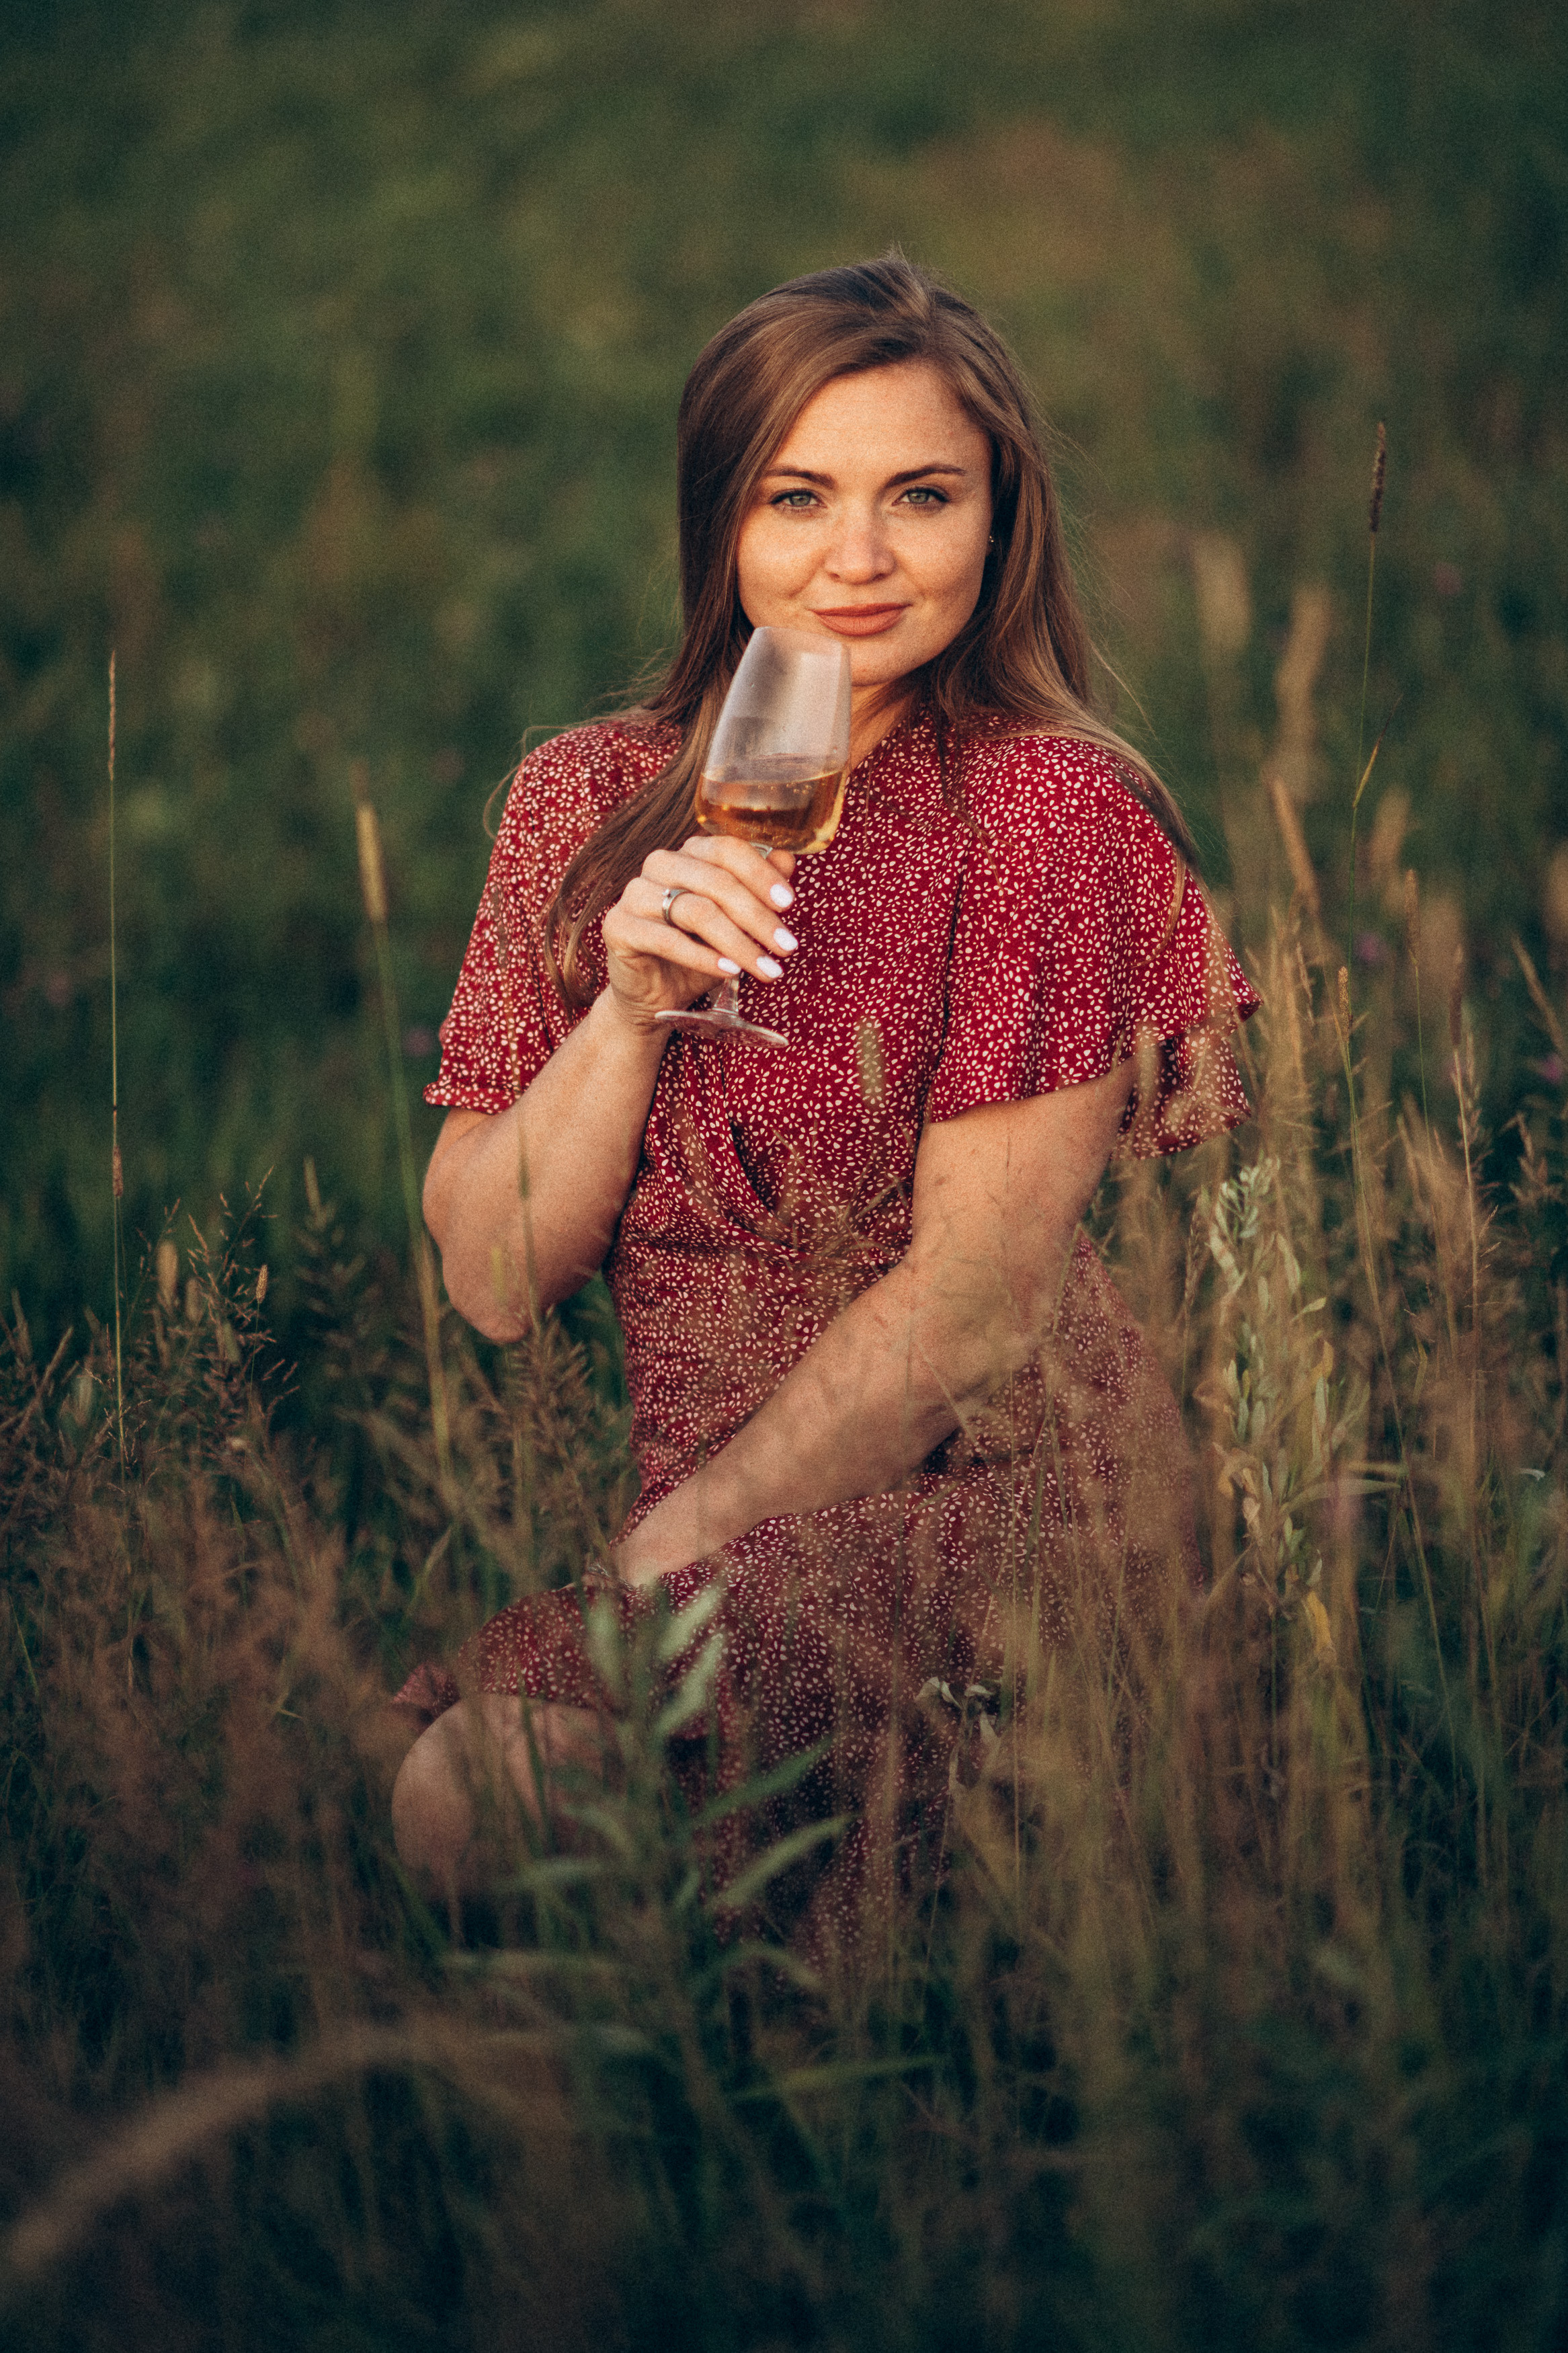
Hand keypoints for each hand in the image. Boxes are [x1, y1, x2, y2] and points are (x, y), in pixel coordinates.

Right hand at [600, 836, 799, 1027]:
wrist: (653, 995)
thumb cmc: (698, 952)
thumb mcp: (736, 923)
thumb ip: (757, 889)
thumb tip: (786, 859)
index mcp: (689, 854)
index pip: (728, 850)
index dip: (762, 875)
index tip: (790, 905)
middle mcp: (660, 865)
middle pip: (717, 881)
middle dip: (758, 917)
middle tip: (786, 947)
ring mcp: (635, 893)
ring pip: (697, 911)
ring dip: (738, 942)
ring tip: (765, 968)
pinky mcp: (618, 926)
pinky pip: (667, 940)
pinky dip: (703, 957)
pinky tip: (729, 971)